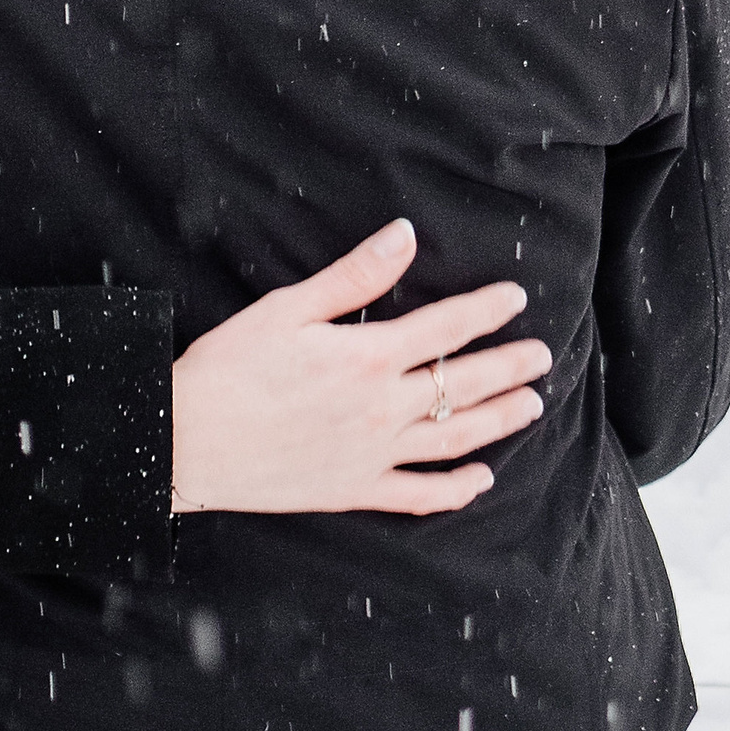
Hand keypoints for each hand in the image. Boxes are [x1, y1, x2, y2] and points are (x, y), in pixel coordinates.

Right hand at [169, 218, 549, 516]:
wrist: (187, 440)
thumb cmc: (229, 367)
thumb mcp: (286, 308)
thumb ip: (353, 276)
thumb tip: (403, 236)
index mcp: (367, 357)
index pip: (445, 328)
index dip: (485, 310)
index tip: (515, 298)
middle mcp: (382, 409)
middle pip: (463, 385)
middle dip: (509, 367)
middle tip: (542, 356)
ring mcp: (373, 455)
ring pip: (455, 439)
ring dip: (500, 420)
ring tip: (531, 405)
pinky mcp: (354, 490)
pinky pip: (418, 494)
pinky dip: (455, 489)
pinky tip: (480, 480)